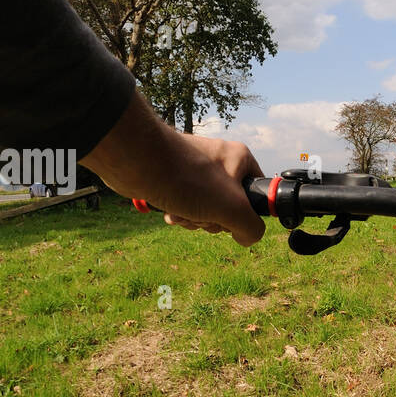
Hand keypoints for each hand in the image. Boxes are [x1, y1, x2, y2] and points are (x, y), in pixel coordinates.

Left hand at [81, 91, 265, 245]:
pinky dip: (179, 213)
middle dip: (214, 220)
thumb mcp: (233, 209)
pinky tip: (169, 210)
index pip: (258, 193)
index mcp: (240, 160)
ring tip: (182, 211)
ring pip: (206, 209)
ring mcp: (196, 170)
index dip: (247, 213)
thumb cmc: (188, 180)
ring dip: (194, 219)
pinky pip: (186, 204)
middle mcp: (219, 162)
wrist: (137, 163)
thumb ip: (251, 228)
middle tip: (204, 213)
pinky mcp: (175, 178)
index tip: (233, 215)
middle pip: (230, 207)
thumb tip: (247, 237)